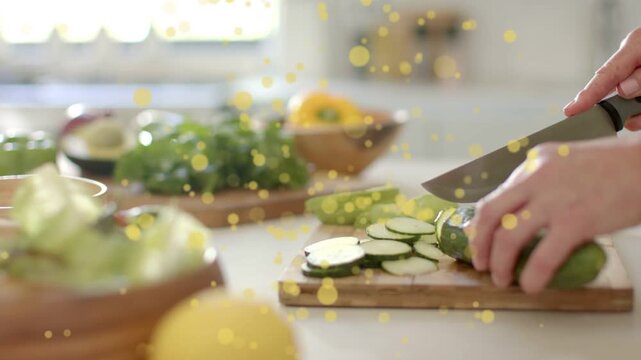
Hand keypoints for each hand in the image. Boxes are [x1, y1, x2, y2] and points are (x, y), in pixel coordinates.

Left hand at [468, 136, 640, 292]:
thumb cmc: (619, 167)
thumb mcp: (570, 164)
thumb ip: (546, 183)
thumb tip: (528, 214)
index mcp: (535, 161)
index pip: (496, 196)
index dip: (482, 224)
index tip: (479, 240)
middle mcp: (537, 176)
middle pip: (490, 214)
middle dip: (479, 244)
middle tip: (481, 263)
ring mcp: (554, 199)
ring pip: (508, 236)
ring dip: (499, 263)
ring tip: (502, 279)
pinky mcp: (576, 220)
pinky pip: (543, 256)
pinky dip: (532, 275)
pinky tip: (532, 285)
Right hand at [564, 28, 640, 129]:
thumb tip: (623, 89)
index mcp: (635, 46)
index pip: (605, 75)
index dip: (587, 95)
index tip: (571, 111)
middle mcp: (635, 59)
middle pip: (617, 90)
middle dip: (624, 109)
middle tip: (632, 120)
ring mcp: (640, 75)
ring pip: (633, 101)